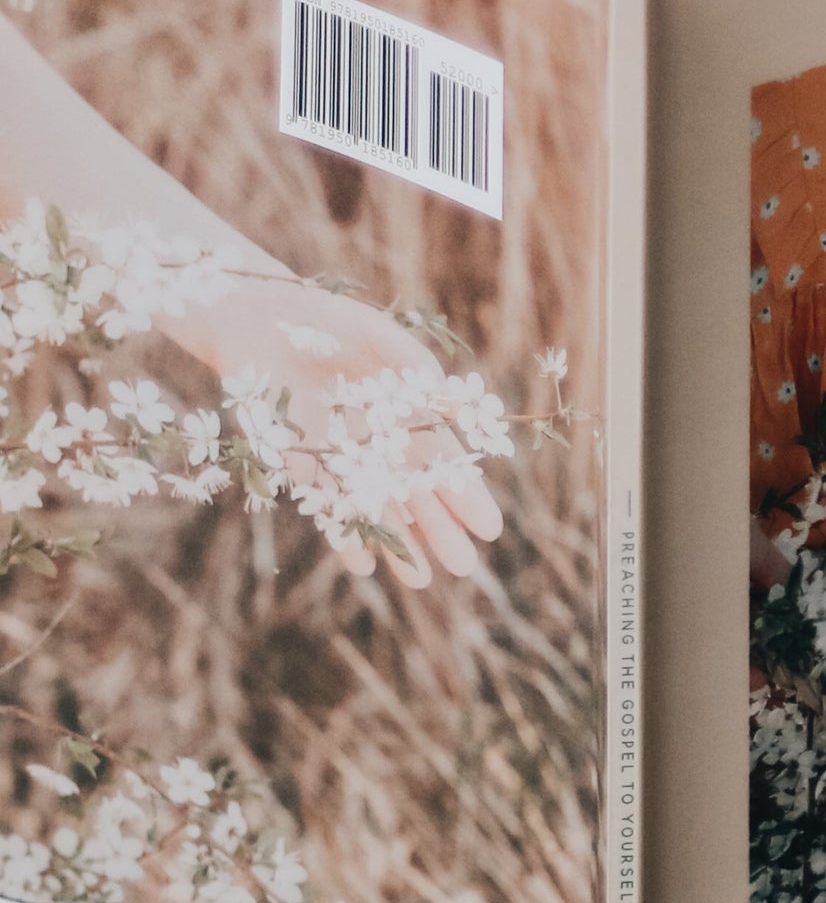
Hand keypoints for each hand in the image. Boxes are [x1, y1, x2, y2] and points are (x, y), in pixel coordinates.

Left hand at [166, 276, 503, 587]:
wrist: (258, 320)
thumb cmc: (325, 322)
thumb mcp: (380, 336)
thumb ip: (416, 367)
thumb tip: (456, 402)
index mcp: (406, 415)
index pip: (445, 464)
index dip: (467, 497)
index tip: (489, 528)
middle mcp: (379, 442)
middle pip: (416, 495)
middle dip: (440, 531)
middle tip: (464, 566)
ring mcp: (342, 457)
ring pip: (376, 509)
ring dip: (398, 545)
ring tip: (420, 581)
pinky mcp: (301, 462)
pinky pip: (326, 505)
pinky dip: (343, 534)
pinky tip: (362, 564)